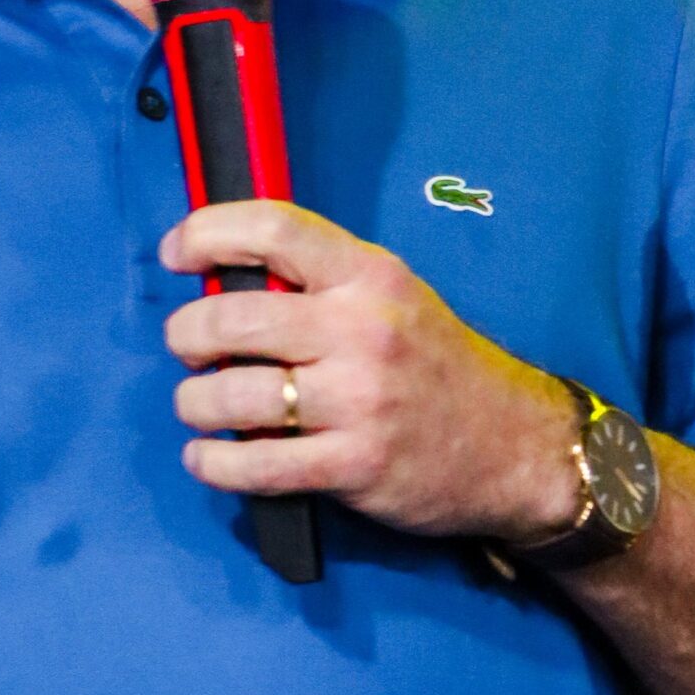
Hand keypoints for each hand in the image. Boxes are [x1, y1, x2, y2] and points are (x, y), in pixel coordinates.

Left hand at [161, 201, 578, 542]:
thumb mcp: (396, 298)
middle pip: (232, 319)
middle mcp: (363, 330)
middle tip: (189, 348)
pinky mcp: (353, 465)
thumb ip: (323, 284)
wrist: (517, 447)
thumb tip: (224, 280)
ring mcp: (359, 400)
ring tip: (199, 407)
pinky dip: (214, 464)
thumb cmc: (442, 368)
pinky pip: (255, 465)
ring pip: (233, 396)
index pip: (273, 229)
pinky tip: (209, 458)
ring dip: (194, 403)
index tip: (176, 253)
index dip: (207, 232)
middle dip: (187, 335)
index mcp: (371, 276)